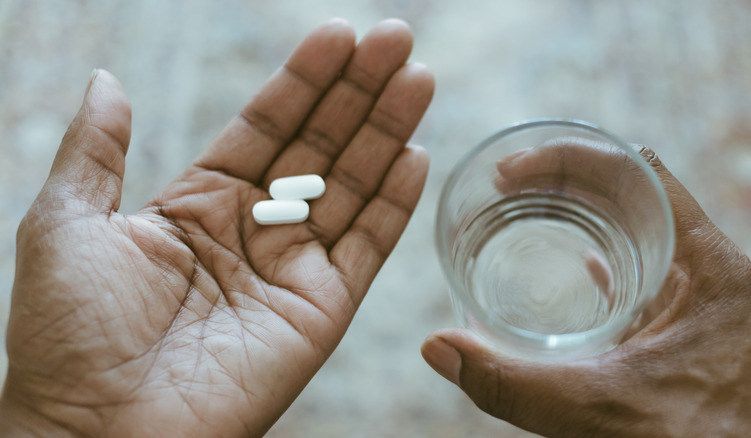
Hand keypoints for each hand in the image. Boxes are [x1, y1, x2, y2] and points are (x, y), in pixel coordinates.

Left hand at [1, 18, 433, 436]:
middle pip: (318, 145)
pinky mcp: (321, 311)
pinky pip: (367, 247)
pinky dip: (394, 201)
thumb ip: (96, 149)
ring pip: (351, 186)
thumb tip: (108, 79)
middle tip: (395, 37)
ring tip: (417, 77)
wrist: (98, 432)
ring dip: (387, 130)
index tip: (338, 33)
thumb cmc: (69, 334)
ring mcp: (292, 270)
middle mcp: (253, 230)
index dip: (302, 79)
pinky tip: (416, 152)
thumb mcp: (66, 222)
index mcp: (198, 204)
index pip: (265, 125)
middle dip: (358, 90)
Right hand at [422, 145, 750, 436]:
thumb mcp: (599, 409)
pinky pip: (640, 269)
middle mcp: (706, 270)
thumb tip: (439, 348)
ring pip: (634, 228)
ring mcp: (698, 297)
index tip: (511, 171)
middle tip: (503, 185)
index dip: (569, 156)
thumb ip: (512, 383)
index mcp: (705, 266)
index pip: (637, 171)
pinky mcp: (686, 325)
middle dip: (562, 180)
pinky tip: (573, 268)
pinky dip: (600, 257)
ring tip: (522, 212)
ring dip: (579, 215)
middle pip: (631, 191)